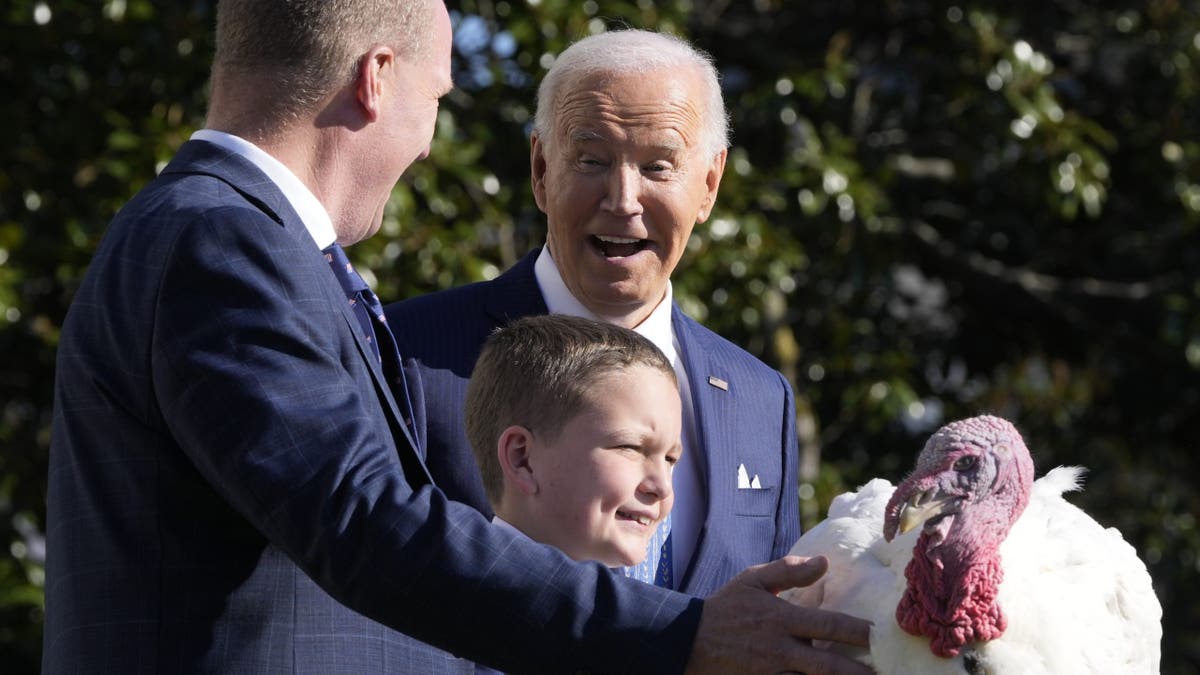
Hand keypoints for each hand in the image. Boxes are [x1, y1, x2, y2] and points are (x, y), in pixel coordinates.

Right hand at [684, 555, 872, 674]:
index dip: (858, 631)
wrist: (687, 641)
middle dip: (859, 670)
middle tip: (887, 671)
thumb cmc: (725, 607)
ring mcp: (772, 671)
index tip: (883, 634)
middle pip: (828, 664)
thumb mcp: (752, 580)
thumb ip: (789, 571)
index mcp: (781, 618)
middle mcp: (780, 648)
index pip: (829, 624)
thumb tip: (825, 562)